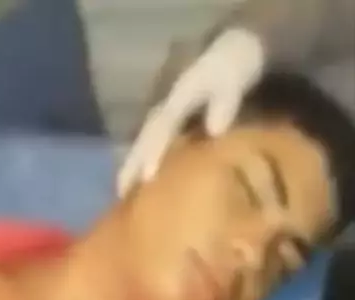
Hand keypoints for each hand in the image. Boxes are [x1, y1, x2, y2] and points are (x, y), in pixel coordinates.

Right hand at [118, 28, 265, 196]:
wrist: (233, 50)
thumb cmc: (232, 68)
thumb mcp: (232, 79)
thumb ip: (224, 103)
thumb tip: (215, 130)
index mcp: (178, 97)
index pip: (162, 126)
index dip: (154, 151)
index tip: (147, 176)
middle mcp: (165, 106)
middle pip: (144, 137)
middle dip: (132, 164)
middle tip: (121, 193)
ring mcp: (165, 114)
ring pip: (143, 141)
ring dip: (131, 165)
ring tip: (123, 193)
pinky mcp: (169, 122)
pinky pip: (151, 143)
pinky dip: (143, 161)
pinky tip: (139, 181)